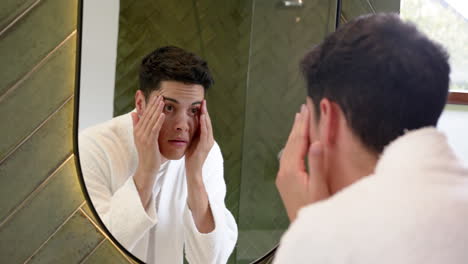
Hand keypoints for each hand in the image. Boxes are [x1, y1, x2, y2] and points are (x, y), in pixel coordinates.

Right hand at [131, 95, 164, 207]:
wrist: (147, 168)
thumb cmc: (148, 154)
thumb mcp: (142, 138)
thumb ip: (138, 125)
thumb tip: (133, 113)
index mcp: (137, 130)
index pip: (144, 115)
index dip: (150, 105)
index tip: (156, 96)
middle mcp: (138, 132)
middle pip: (146, 115)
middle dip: (153, 105)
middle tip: (160, 94)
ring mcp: (143, 137)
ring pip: (150, 120)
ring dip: (156, 110)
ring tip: (162, 101)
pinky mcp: (149, 142)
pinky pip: (154, 129)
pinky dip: (158, 121)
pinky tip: (163, 114)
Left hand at [185, 100, 213, 177]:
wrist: (193, 171)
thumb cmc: (191, 158)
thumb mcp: (191, 143)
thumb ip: (192, 135)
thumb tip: (188, 126)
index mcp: (206, 138)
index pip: (205, 123)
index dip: (203, 113)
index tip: (200, 104)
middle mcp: (209, 139)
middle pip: (208, 122)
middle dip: (205, 111)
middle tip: (203, 101)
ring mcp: (208, 142)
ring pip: (208, 126)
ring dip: (205, 115)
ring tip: (203, 106)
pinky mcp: (205, 146)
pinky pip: (205, 132)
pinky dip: (204, 124)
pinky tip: (201, 117)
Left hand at [276, 104, 329, 221]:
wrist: (303, 228)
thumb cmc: (314, 209)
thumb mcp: (319, 187)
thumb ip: (318, 164)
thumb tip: (317, 142)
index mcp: (291, 170)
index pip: (299, 141)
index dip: (304, 124)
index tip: (307, 109)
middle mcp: (283, 171)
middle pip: (291, 142)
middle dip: (298, 125)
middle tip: (302, 108)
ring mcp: (282, 176)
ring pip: (288, 149)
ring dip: (294, 133)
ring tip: (298, 120)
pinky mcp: (284, 181)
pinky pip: (288, 156)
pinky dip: (293, 145)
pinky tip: (296, 143)